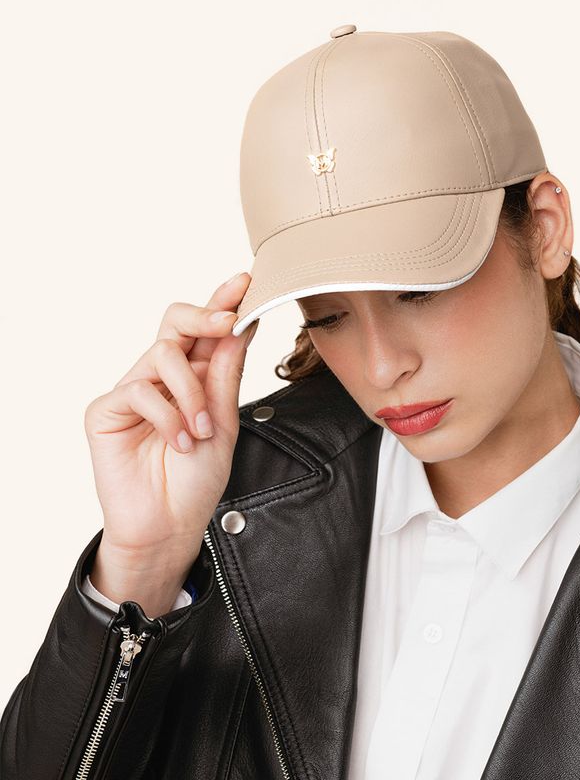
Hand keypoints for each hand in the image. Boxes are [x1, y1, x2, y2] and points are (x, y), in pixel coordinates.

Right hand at [83, 272, 258, 612]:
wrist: (170, 525)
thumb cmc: (196, 479)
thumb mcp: (225, 424)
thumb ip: (225, 377)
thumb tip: (238, 328)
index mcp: (192, 377)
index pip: (205, 331)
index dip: (221, 302)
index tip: (246, 281)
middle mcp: (161, 377)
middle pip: (174, 321)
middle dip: (204, 315)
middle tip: (227, 321)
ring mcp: (132, 391)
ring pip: (162, 354)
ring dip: (191, 391)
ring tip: (202, 430)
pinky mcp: (106, 411)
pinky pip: (139, 389)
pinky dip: (167, 415)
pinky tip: (178, 442)